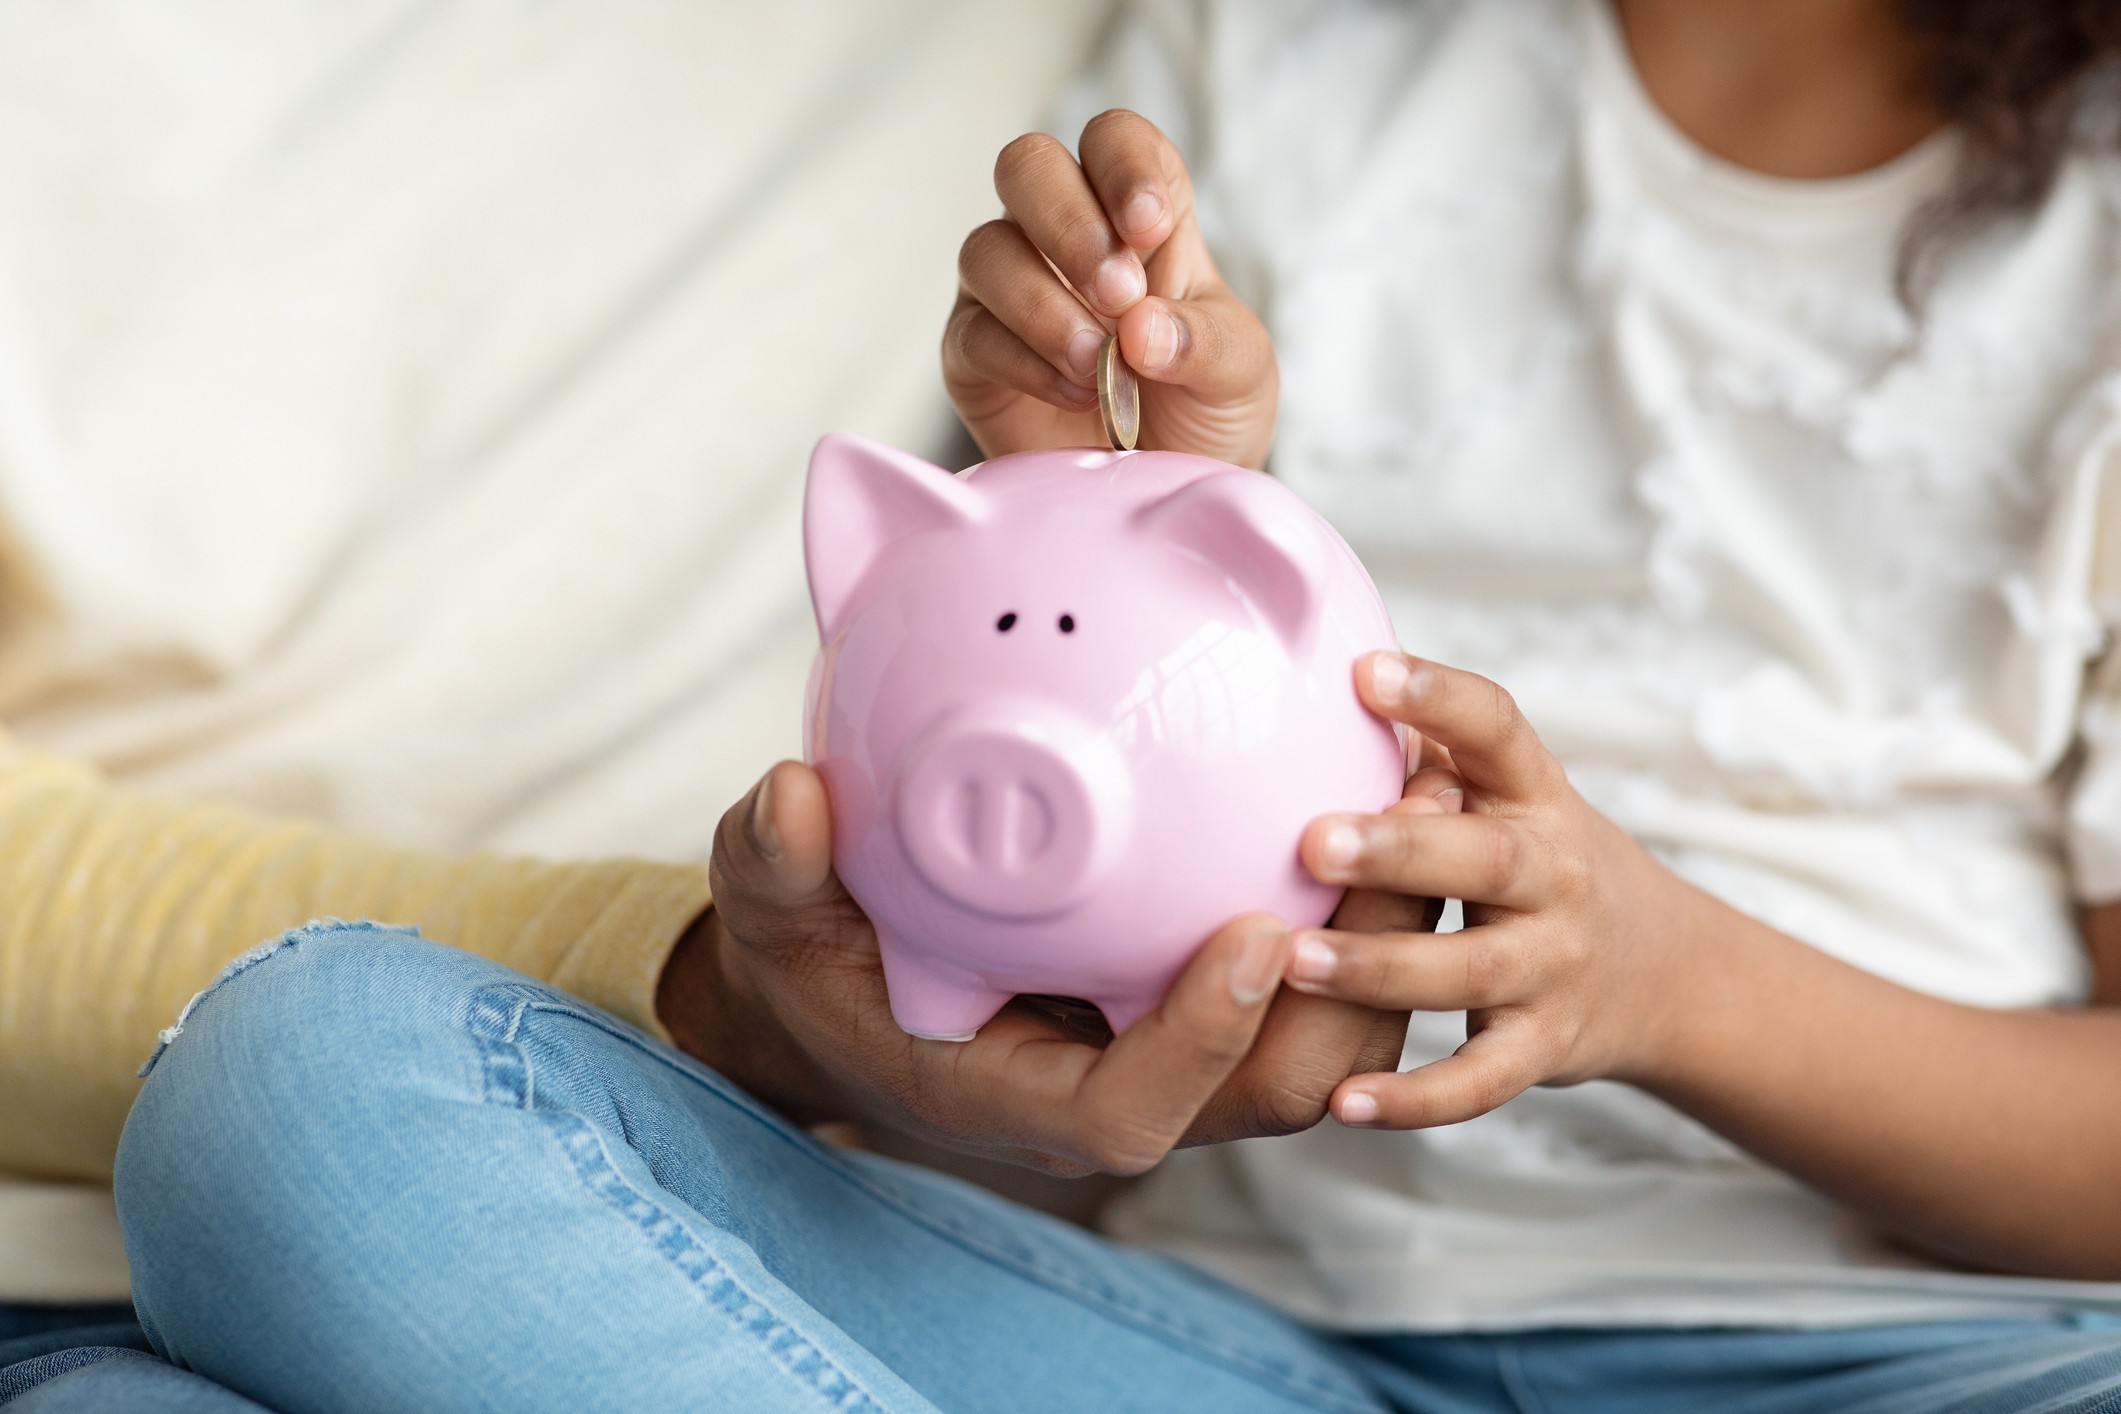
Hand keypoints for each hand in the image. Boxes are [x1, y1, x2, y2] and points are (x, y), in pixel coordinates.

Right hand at [658, 757, 1457, 1173]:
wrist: (863, 983)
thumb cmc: (822, 958)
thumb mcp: (775, 912)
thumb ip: (777, 866)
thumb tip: (790, 800)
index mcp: (1025, 1095)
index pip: (1134, 1108)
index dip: (1202, 1040)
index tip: (1255, 932)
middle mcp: (1123, 1088)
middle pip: (1274, 1089)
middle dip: (1357, 993)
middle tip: (1403, 852)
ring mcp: (1182, 1051)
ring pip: (1326, 1044)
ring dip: (1392, 944)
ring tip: (1426, 802)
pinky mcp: (1212, 1000)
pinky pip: (1319, 978)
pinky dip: (1366, 903)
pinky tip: (1385, 782)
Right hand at [943, 109, 1276, 466]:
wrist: (1167, 493)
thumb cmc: (1205, 414)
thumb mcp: (1239, 374)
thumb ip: (1206, 341)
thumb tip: (1140, 327)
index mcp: (1136, 219)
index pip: (1114, 142)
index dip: (1124, 165)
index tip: (1148, 226)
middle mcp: (1060, 240)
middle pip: (1027, 166)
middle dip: (1067, 221)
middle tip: (1118, 293)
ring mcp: (1008, 295)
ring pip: (986, 250)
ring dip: (1045, 306)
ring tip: (1098, 364)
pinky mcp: (973, 358)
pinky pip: (972, 334)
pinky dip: (1025, 362)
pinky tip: (1075, 395)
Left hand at [1283, 652, 1706, 1128]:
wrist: (1668, 971)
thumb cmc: (1537, 857)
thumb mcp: (1508, 794)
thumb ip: (1429, 749)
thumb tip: (1309, 664)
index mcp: (1534, 794)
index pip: (1499, 730)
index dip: (1439, 698)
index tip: (1365, 671)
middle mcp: (1554, 874)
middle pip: (1483, 859)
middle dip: (1399, 850)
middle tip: (1312, 841)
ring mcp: (1554, 965)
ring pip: (1468, 971)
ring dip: (1379, 968)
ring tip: (1293, 959)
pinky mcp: (1546, 1047)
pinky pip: (1479, 1081)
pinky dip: (1413, 1100)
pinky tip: (1340, 1103)